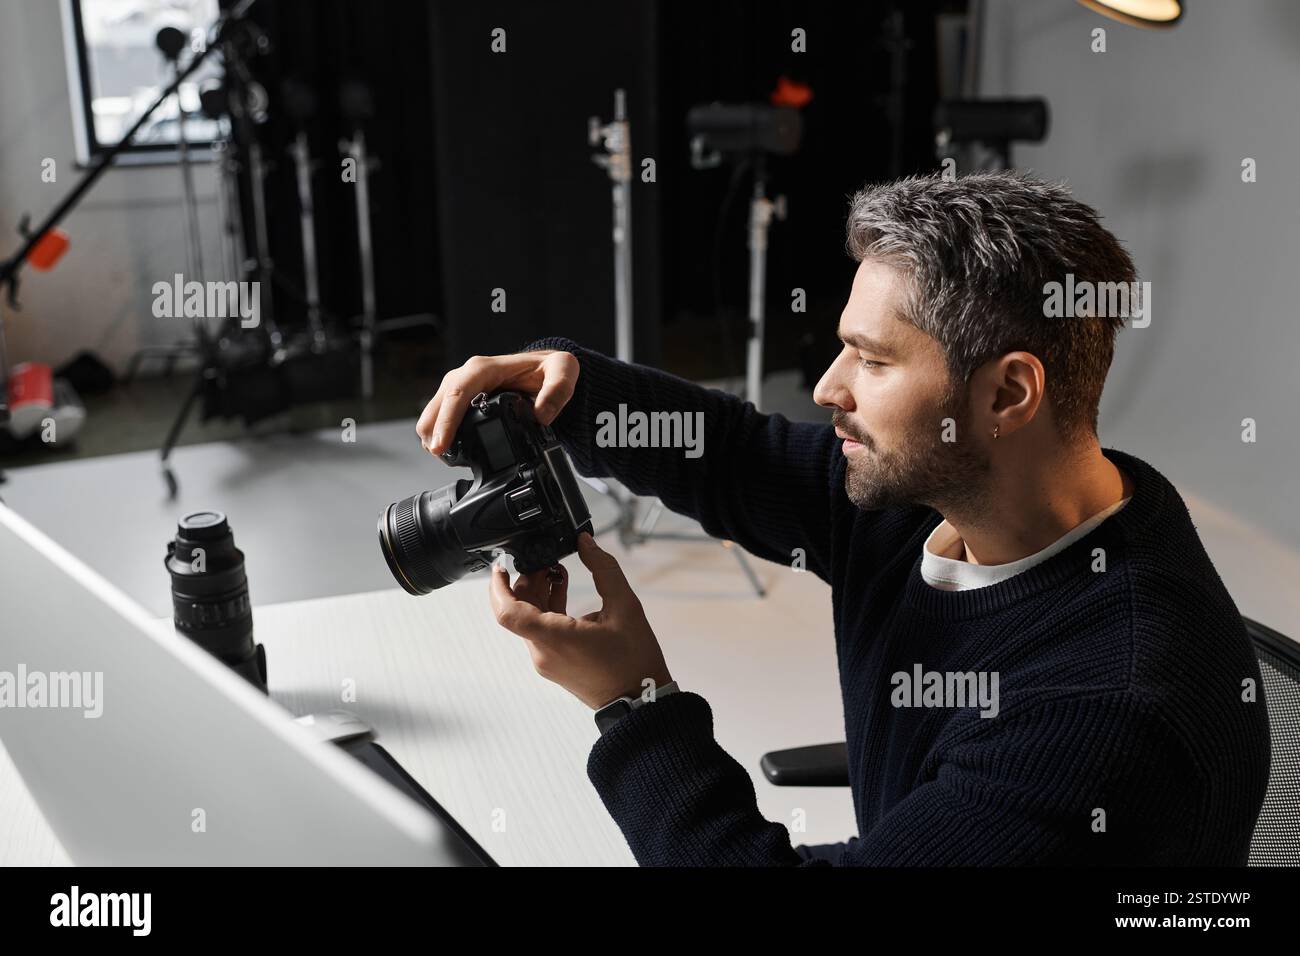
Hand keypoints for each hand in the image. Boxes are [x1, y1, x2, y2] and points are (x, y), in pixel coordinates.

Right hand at [416, 350, 578, 455]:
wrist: (541, 369)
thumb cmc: (547, 369)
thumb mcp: (563, 370)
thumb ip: (558, 390)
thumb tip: (541, 415)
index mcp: (484, 368)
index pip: (457, 394)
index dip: (446, 421)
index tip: (441, 445)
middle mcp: (465, 375)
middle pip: (436, 406)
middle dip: (435, 435)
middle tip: (445, 460)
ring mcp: (458, 387)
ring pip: (432, 414)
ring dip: (434, 436)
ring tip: (449, 459)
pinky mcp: (457, 399)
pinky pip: (438, 417)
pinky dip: (439, 434)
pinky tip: (451, 450)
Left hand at [488, 532, 673, 710]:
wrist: (641, 700)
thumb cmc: (635, 661)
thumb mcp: (626, 606)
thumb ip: (604, 569)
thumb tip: (586, 543)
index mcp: (555, 638)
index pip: (507, 611)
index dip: (498, 586)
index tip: (501, 566)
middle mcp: (543, 652)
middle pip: (518, 610)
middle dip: (526, 580)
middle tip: (544, 558)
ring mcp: (547, 661)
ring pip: (528, 620)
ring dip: (537, 593)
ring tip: (556, 570)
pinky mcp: (554, 664)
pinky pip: (539, 632)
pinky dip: (546, 609)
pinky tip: (560, 589)